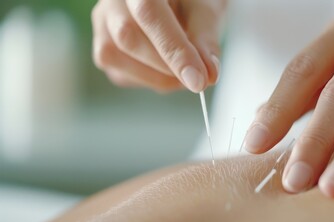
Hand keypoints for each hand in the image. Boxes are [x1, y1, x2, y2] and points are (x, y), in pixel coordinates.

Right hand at [91, 0, 224, 92]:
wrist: (176, 3)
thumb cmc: (190, 2)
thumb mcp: (207, 10)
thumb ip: (206, 40)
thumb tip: (207, 75)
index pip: (149, 13)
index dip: (174, 50)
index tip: (197, 80)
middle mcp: (113, 0)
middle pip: (127, 38)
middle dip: (167, 67)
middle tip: (199, 79)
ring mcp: (103, 23)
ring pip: (116, 59)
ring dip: (158, 78)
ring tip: (185, 73)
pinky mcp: (104, 48)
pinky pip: (120, 75)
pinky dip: (150, 80)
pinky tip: (168, 71)